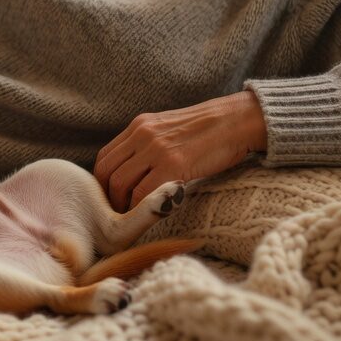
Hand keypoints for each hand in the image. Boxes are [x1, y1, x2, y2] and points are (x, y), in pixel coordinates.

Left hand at [94, 91, 267, 212]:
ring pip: (120, 184)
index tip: (111, 199)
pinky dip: (141, 209)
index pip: (105, 158)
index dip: (103, 183)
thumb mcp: (169, 128)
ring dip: (121, 207)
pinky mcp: (174, 164)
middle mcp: (142, 134)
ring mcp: (156, 149)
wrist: (237, 121)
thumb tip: (135, 172)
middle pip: (107, 172)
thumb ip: (148, 145)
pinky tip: (149, 216)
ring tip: (131, 219)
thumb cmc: (209, 130)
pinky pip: (144, 193)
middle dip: (108, 198)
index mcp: (140, 125)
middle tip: (117, 215)